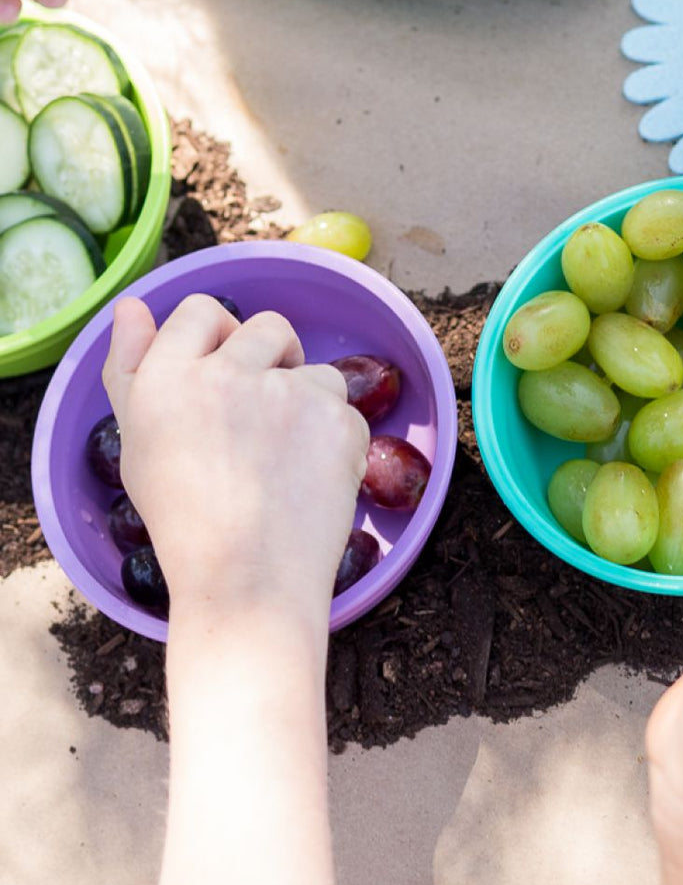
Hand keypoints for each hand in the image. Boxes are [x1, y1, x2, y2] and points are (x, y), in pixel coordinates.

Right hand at [103, 296, 368, 619]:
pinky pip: (347, 411)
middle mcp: (226, 374)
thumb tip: (133, 304)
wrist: (248, 580)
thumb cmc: (187, 519)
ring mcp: (288, 394)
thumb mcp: (140, 443)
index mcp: (167, 378)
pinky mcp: (338, 419)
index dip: (220, 339)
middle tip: (266, 417)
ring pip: (316, 371)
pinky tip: (311, 481)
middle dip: (275, 359)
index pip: (201, 312)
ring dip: (308, 404)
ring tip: (284, 463)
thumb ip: (132, 368)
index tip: (230, 375)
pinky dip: (337, 441)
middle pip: (269, 327)